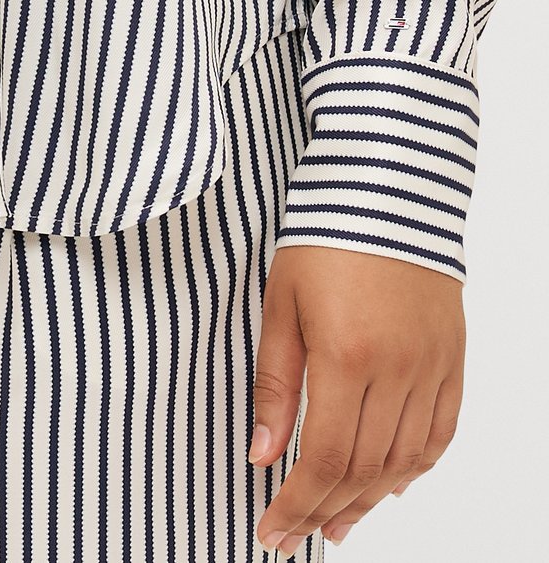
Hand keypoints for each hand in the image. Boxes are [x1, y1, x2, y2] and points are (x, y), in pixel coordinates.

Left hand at [249, 245, 465, 553]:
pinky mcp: (451, 355)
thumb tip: (263, 454)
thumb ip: (275, 382)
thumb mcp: (281, 304)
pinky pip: (441, 429)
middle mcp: (396, 369)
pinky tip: (391, 484)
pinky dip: (416, 465)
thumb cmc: (324, 236)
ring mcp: (430, 364)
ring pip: (404, 459)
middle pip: (364, 468)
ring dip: (370, 500)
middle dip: (326, 511)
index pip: (324, 458)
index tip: (272, 531)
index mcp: (345, 355)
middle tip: (298, 535)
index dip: (297, 505)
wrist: (387, 187)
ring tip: (339, 523)